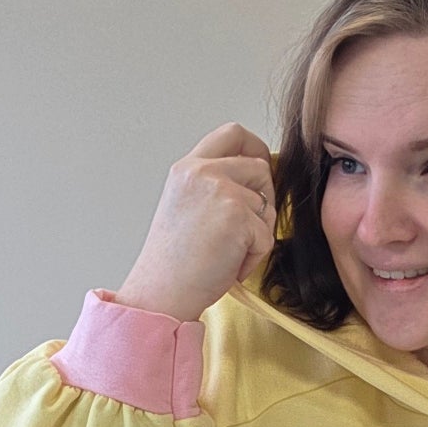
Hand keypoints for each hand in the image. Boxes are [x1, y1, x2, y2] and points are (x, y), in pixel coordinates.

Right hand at [115, 123, 276, 321]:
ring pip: (267, 204)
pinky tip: (228, 265)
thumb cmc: (173, 263)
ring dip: (257, 233)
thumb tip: (258, 180)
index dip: (255, 147)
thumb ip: (213, 186)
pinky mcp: (237, 216)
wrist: (161, 292)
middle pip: (260, 167)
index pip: (231, 134)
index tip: (259, 168)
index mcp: (186, 168)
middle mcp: (201, 172)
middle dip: (264, 198)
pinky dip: (254, 257)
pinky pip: (267, 235)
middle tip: (244, 229)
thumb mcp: (185, 206)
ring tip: (228, 252)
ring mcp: (220, 191)